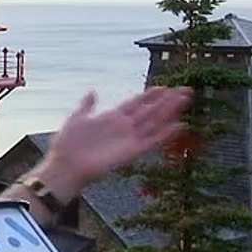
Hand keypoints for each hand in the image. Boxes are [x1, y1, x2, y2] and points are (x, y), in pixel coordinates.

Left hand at [44, 86, 191, 188]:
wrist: (65, 165)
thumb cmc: (68, 144)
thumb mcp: (76, 118)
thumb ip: (86, 106)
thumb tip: (92, 92)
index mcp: (112, 118)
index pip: (135, 103)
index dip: (149, 95)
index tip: (164, 87)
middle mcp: (124, 127)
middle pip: (150, 111)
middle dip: (167, 100)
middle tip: (185, 90)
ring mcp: (129, 139)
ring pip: (155, 122)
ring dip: (170, 111)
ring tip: (185, 100)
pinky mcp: (131, 152)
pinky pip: (152, 141)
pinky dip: (165, 134)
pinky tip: (179, 125)